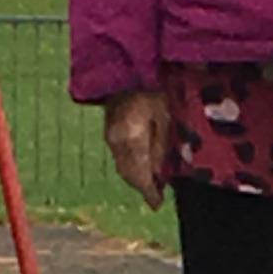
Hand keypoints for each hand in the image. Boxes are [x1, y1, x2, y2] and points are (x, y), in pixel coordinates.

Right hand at [101, 88, 171, 209]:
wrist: (125, 69)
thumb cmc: (152, 91)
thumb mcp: (165, 118)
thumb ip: (160, 148)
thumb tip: (159, 176)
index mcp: (133, 138)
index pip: (140, 175)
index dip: (149, 192)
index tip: (157, 204)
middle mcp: (117, 141)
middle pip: (129, 174)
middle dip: (142, 188)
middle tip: (156, 197)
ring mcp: (110, 136)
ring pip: (122, 167)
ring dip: (135, 178)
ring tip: (150, 185)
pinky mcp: (108, 131)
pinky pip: (118, 156)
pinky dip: (129, 166)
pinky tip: (139, 167)